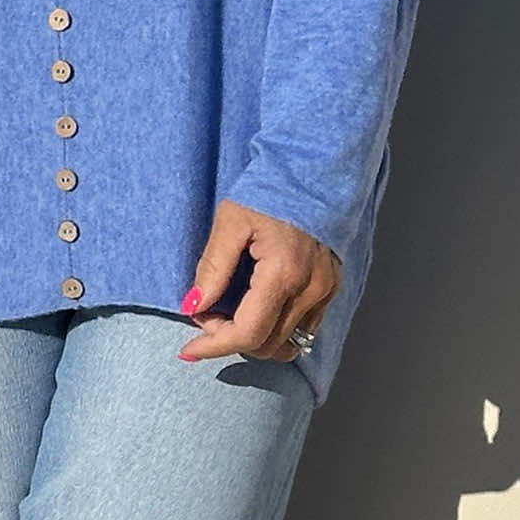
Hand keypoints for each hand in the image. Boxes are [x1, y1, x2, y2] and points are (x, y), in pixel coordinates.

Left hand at [178, 199, 341, 362]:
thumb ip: (213, 267)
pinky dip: (277, 330)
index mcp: (284, 273)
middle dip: (230, 340)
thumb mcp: (231, 220)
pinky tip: (257, 311)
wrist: (312, 170)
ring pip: (288, 345)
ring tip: (230, 316)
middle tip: (207, 313)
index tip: (187, 348)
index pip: (248, 333)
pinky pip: (305, 329)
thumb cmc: (268, 191)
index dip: (213, 346)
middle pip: (267, 345)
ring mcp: (326, 292)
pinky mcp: (332, 289)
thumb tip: (193, 307)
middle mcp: (310, 290)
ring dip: (255, 340)